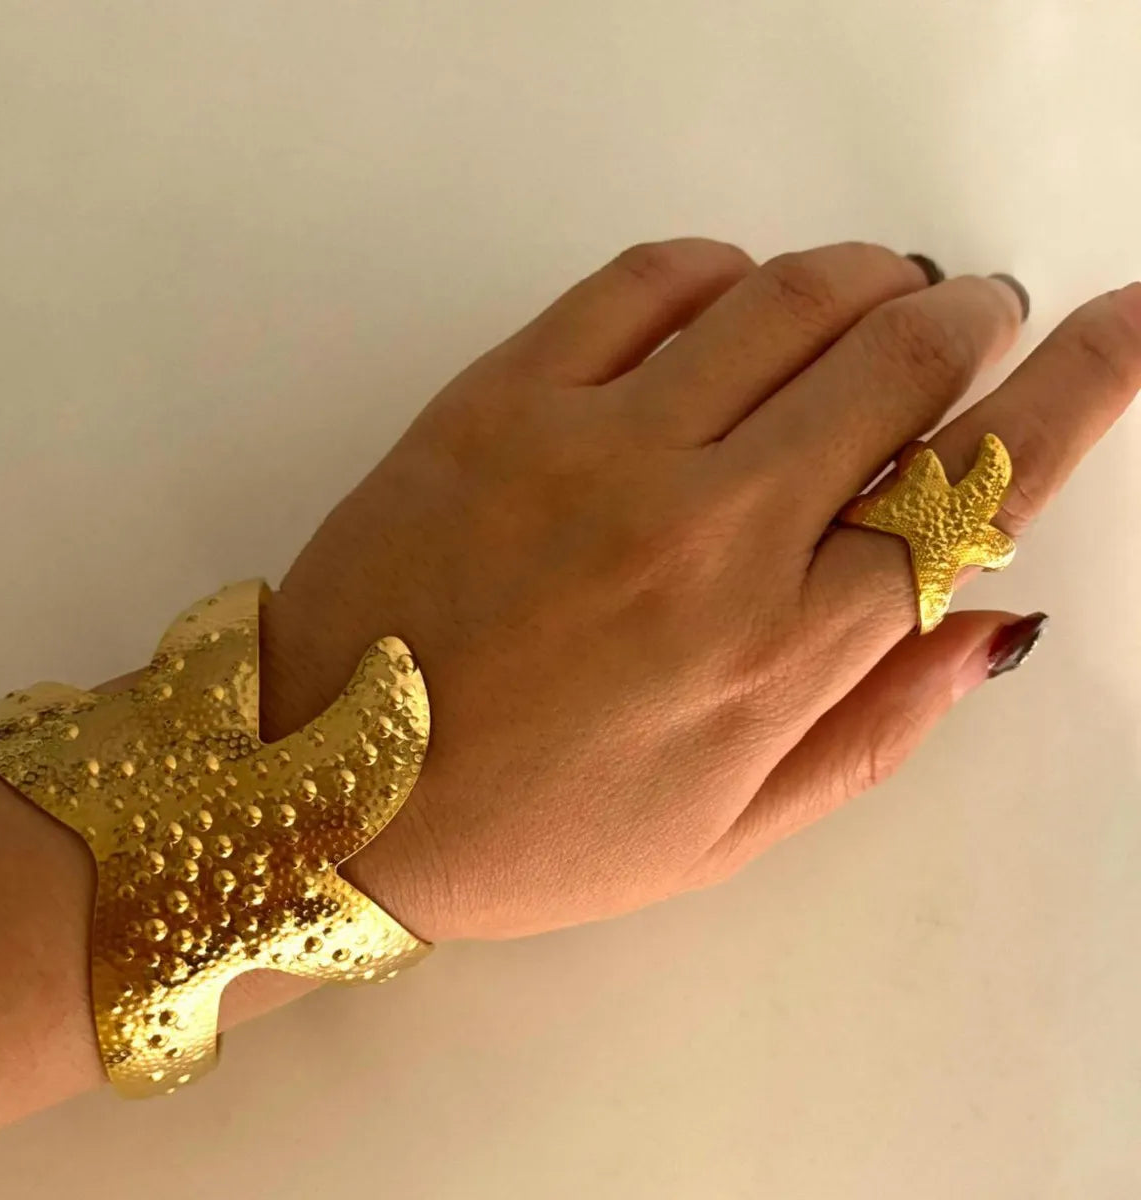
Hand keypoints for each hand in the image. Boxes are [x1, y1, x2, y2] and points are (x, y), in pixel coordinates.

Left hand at [261, 240, 1140, 940]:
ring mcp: (593, 449)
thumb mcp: (723, 832)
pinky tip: (730, 299)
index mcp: (773, 653)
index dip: (1081, 390)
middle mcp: (702, 531)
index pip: (974, 487)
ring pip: (788, 298)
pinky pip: (644, 279)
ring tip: (880, 292)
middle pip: (897, 367)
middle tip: (976, 313)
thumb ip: (873, 726)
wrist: (324, 793)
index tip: (1133, 322)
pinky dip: (719, 268)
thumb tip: (991, 620)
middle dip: (968, 319)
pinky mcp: (497, 399)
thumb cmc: (531, 833)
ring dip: (865, 277)